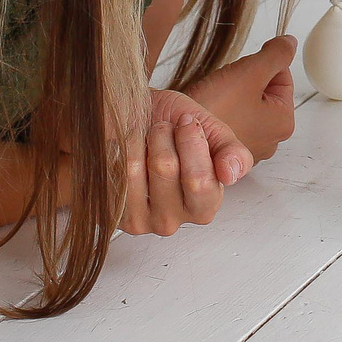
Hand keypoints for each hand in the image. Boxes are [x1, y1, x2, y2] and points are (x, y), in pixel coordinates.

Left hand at [118, 89, 249, 236]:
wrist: (137, 120)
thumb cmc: (175, 127)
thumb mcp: (213, 132)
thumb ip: (232, 152)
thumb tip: (230, 174)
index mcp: (203, 207)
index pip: (199, 181)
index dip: (191, 141)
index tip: (187, 123)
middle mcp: (171, 221)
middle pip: (165, 169)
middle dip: (162, 135)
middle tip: (162, 129)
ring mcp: (137, 220)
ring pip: (134, 167)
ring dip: (137, 138)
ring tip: (142, 137)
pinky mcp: (109, 210)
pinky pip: (109, 168)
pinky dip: (115, 148)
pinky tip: (123, 150)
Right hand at [184, 35, 297, 166]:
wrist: (176, 134)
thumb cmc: (214, 109)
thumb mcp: (250, 72)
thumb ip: (276, 54)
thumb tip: (290, 43)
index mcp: (283, 123)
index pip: (283, 76)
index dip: (260, 64)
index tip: (241, 70)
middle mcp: (270, 139)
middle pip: (264, 90)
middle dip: (245, 80)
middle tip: (226, 86)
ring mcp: (249, 146)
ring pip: (245, 102)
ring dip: (231, 93)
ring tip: (215, 98)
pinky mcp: (228, 147)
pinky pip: (230, 117)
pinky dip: (220, 109)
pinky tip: (209, 110)